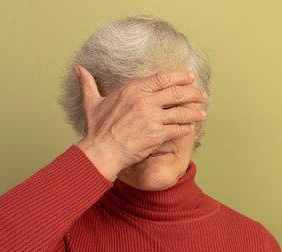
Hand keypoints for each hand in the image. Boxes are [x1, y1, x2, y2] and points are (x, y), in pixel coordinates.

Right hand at [75, 65, 207, 179]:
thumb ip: (88, 84)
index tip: (189, 76)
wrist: (101, 151)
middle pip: (177, 92)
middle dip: (193, 93)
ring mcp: (152, 118)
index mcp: (132, 90)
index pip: (162, 78)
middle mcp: (144, 101)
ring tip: (202, 112)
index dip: (179, 76)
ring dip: (194, 112)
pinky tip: (191, 127)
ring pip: (181, 111)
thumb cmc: (96, 130)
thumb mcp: (92, 103)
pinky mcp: (157, 134)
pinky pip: (178, 129)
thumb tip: (79, 70)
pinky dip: (187, 128)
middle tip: (202, 94)